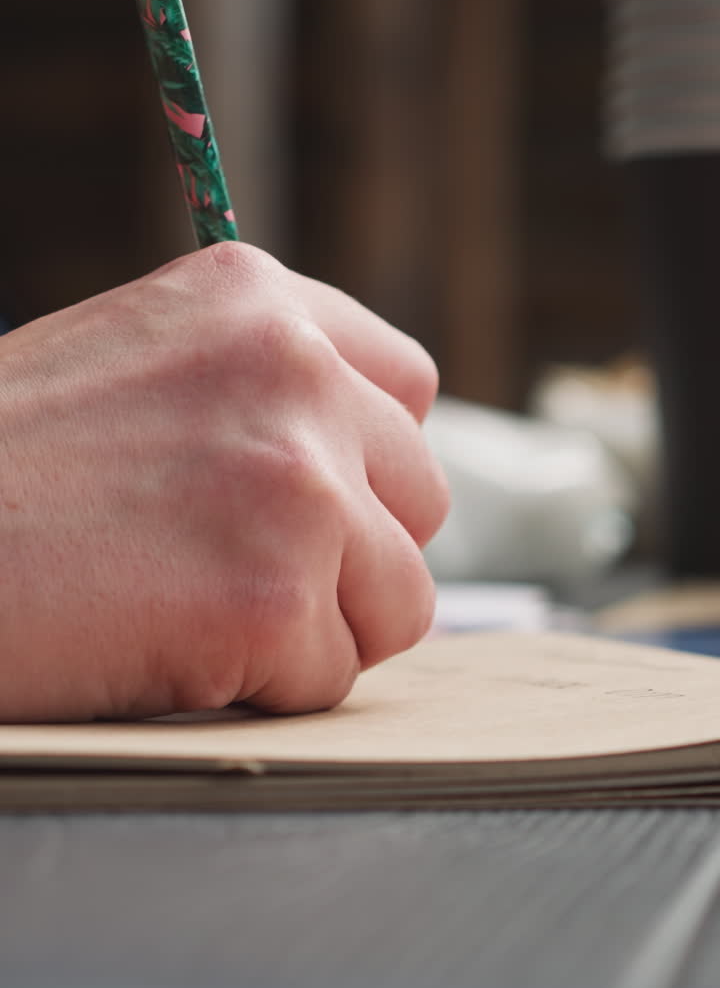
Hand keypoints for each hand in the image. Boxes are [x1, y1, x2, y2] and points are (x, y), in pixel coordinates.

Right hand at [0, 242, 447, 719]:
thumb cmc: (4, 469)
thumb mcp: (141, 370)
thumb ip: (261, 392)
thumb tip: (371, 464)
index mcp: (257, 299)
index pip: (406, 386)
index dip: (367, 461)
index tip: (309, 497)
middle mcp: (294, 371)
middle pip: (422, 498)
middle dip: (351, 552)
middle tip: (239, 570)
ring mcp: (294, 482)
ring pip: (400, 598)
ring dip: (315, 626)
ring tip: (194, 609)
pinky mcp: (271, 595)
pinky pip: (330, 677)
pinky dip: (260, 688)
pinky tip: (162, 646)